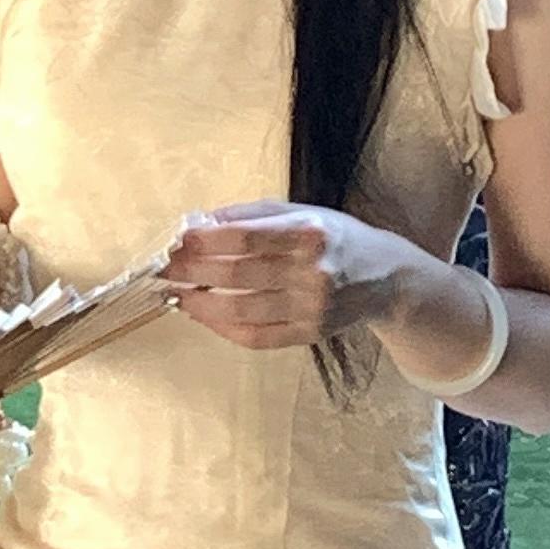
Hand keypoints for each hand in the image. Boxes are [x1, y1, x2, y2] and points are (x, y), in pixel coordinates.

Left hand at [161, 200, 410, 351]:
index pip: (244, 239)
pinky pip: (256, 337)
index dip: (204, 242)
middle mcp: (312, 272)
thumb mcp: (301, 211)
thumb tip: (199, 223)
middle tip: (163, 269)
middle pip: (237, 275)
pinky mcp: (309, 335)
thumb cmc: (335, 237)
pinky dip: (223, 328)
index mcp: (309, 233)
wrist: (386, 278)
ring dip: (200, 304)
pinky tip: (204, 315)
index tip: (175, 241)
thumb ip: (251, 215)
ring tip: (176, 294)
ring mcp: (311, 308)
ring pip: (241, 311)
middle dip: (192, 272)